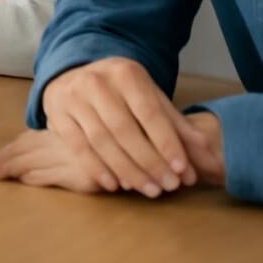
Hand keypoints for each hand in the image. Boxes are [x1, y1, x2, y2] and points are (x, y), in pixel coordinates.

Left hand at [0, 128, 108, 193]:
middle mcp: (64, 143)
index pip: (29, 139)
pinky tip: (24, 179)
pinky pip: (52, 176)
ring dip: (13, 168)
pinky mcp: (82, 177)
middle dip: (5, 158)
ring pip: (34, 162)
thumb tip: (32, 155)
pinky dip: (35, 178)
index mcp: (62, 131)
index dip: (10, 148)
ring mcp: (72, 159)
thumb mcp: (81, 137)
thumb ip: (58, 141)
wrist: (142, 155)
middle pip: (26, 149)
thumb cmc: (109, 146)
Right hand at [41, 57, 219, 197]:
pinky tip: (115, 185)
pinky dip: (97, 168)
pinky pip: (77, 146)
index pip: (149, 112)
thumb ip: (176, 125)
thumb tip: (206, 156)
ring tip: (148, 190)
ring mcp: (73, 95)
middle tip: (168, 187)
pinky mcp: (56, 112)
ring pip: (101, 140)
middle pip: (125, 129)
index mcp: (125, 72)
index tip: (182, 171)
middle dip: (149, 162)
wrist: (74, 74)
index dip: (167, 143)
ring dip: (127, 170)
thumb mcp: (149, 97)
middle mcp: (96, 80)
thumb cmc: (121, 92)